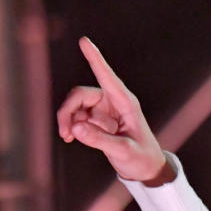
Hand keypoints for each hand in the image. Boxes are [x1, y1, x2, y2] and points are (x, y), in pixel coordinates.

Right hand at [56, 37, 174, 184]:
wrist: (146, 169)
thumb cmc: (141, 158)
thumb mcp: (122, 151)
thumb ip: (99, 140)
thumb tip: (74, 128)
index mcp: (126, 103)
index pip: (107, 77)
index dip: (95, 59)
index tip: (84, 41)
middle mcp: (113, 102)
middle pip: (81, 94)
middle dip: (68, 110)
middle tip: (65, 133)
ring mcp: (104, 110)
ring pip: (76, 105)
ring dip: (67, 119)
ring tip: (67, 138)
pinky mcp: (97, 120)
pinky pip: (77, 116)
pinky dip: (71, 126)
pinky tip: (71, 138)